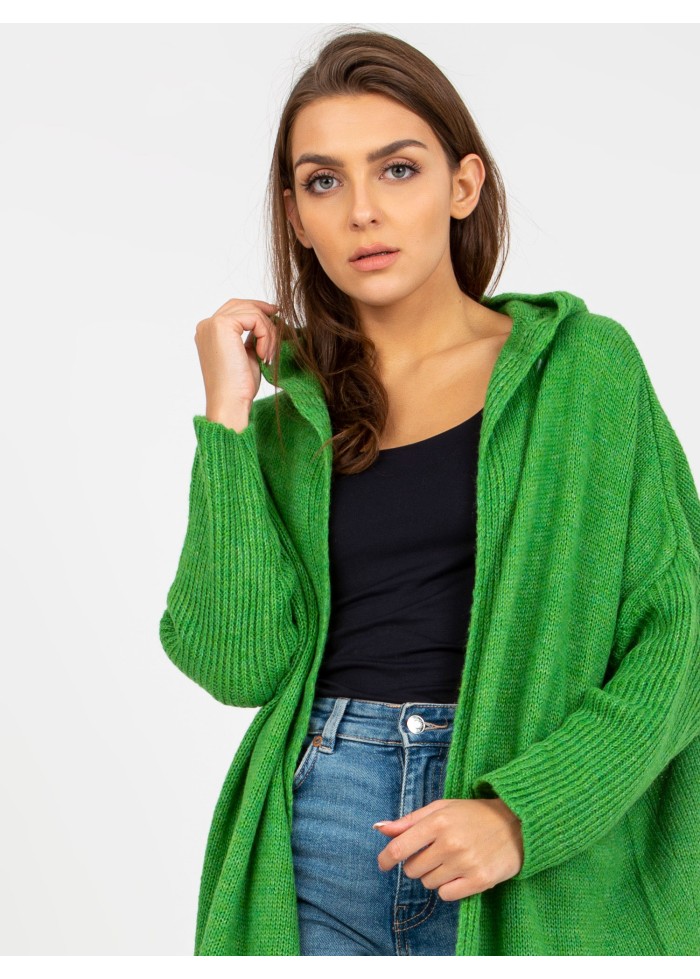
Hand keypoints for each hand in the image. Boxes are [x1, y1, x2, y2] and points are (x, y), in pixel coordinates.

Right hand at [194, 297, 280, 423]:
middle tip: (281, 322)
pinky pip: (255, 318)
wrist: (230, 403)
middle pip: (241, 304)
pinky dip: (266, 335)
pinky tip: (263, 355)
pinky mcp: (222, 325)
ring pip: (251, 311)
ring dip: (268, 331)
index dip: (256, 309)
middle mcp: (206, 325)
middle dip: (264, 312)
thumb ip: (251, 337)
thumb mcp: (247, 355)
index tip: (275, 315)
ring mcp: (212, 324)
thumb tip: (267, 319)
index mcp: (209, 332)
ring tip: (268, 355)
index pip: (234, 309)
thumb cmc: (239, 387)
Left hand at [374, 797, 523, 900]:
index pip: (399, 848)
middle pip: (413, 869)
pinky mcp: (479, 880)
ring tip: (451, 861)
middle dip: (417, 864)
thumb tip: (380, 828)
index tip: (383, 864)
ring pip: (428, 883)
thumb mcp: (442, 808)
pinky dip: (448, 888)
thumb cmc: (474, 814)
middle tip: (434, 853)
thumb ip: (410, 820)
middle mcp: (450, 842)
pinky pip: (446, 895)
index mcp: (438, 821)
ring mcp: (465, 862)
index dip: (385, 859)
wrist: (516, 823)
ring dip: (433, 875)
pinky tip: (459, 874)